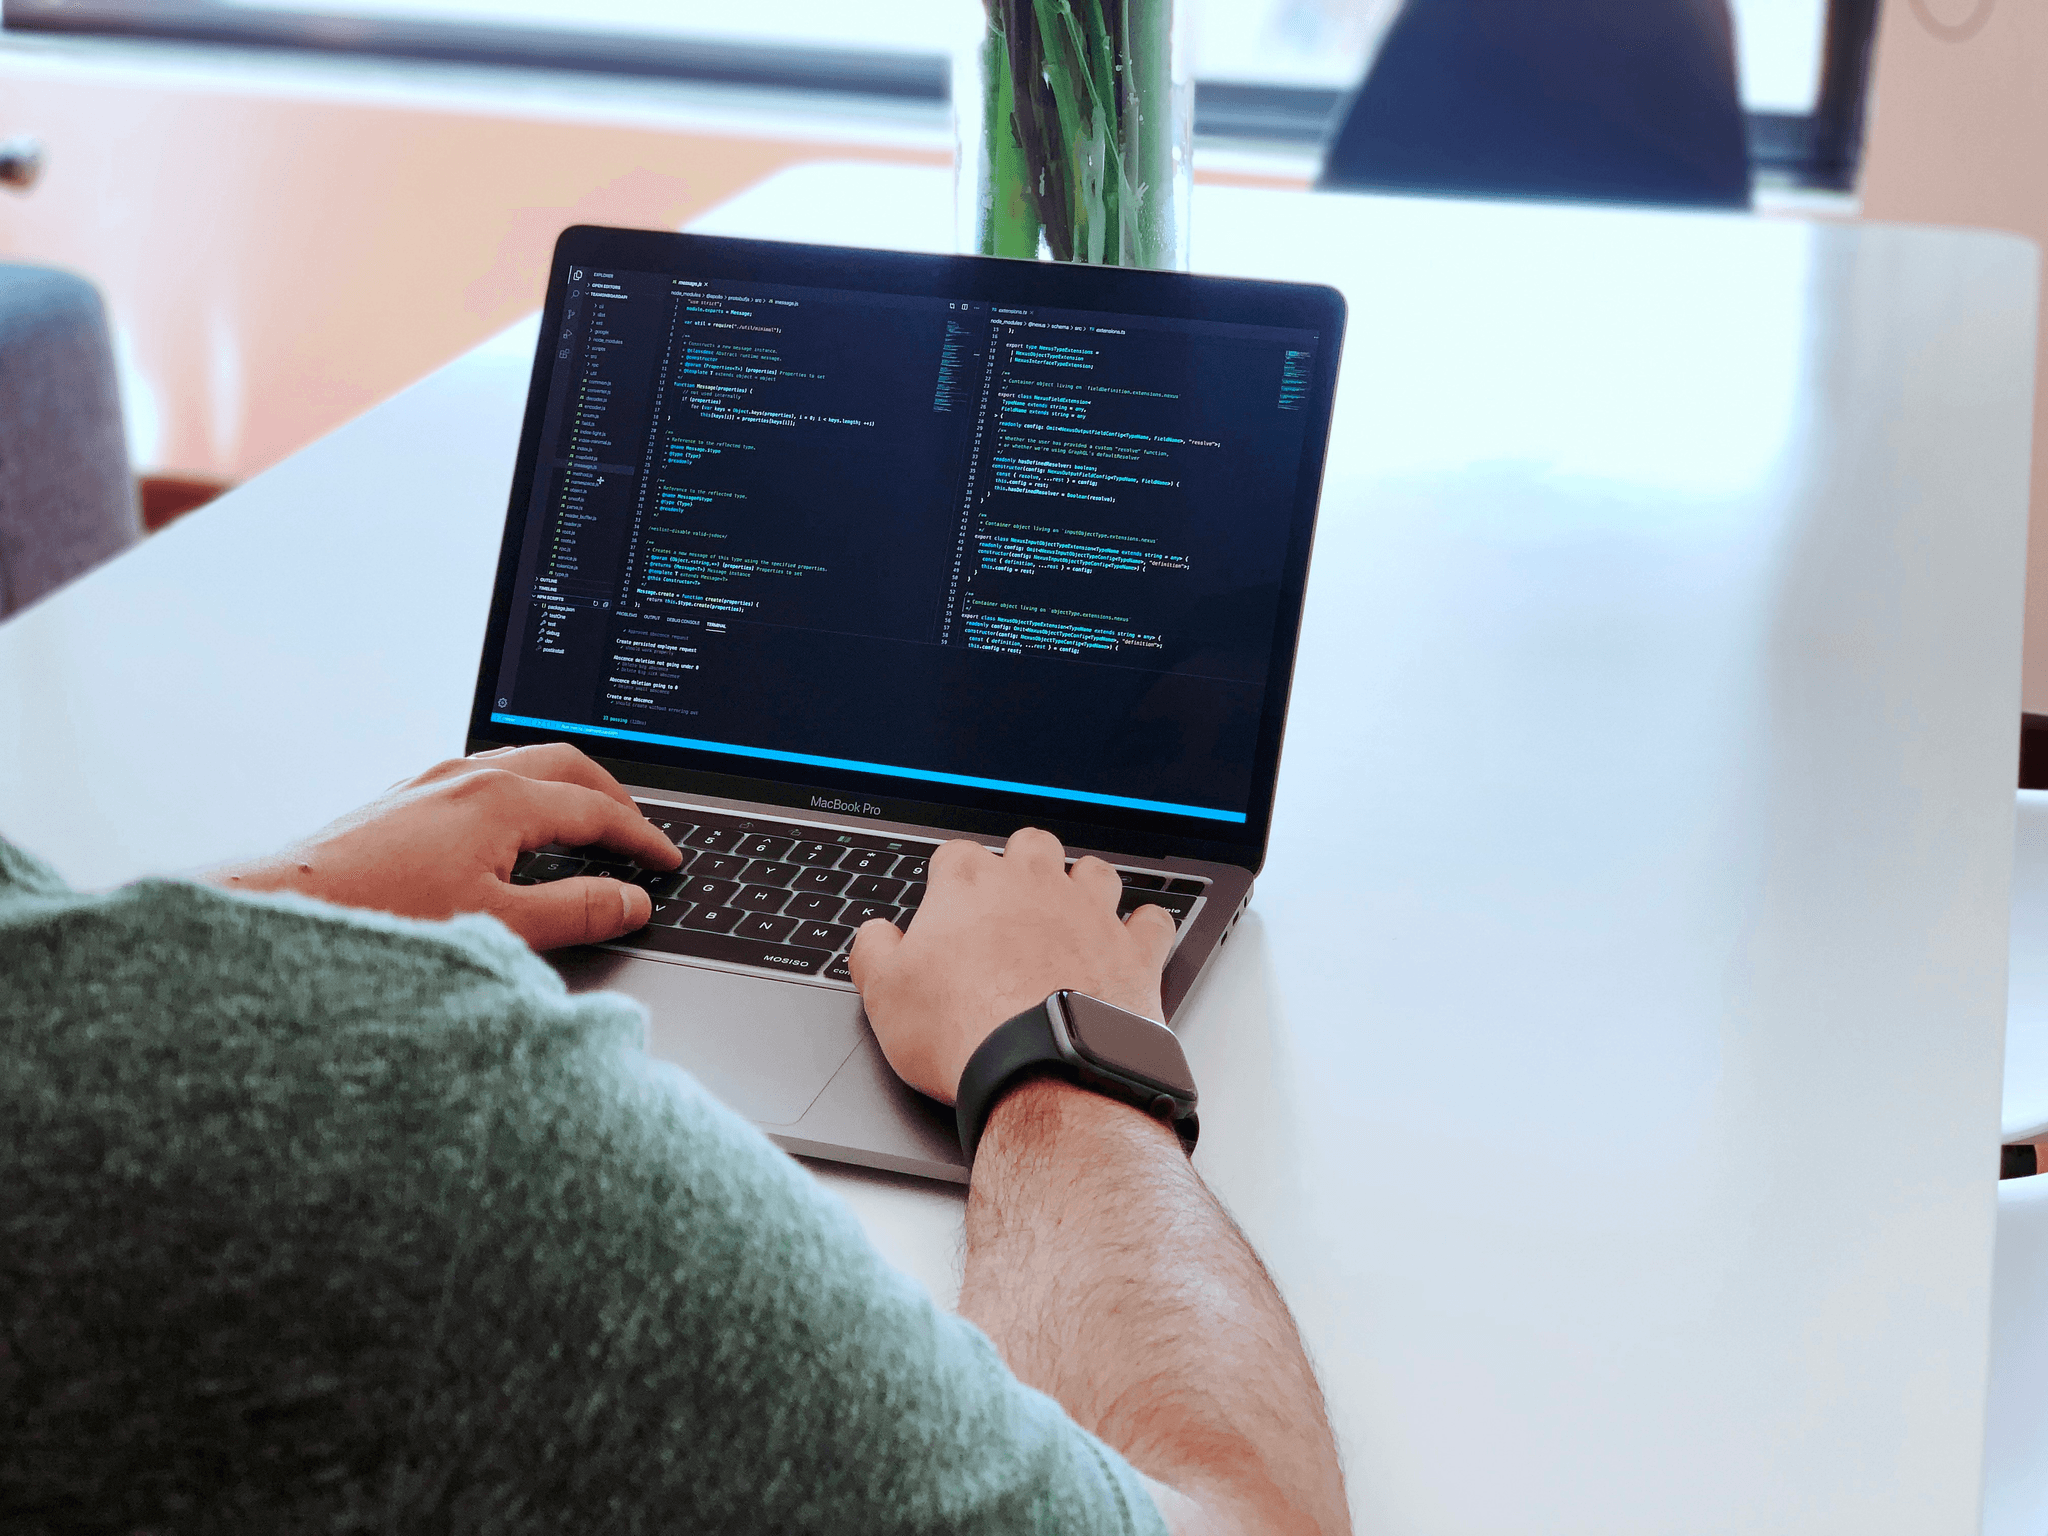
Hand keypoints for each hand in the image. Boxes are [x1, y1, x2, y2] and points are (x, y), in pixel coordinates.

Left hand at [201, 744, 680, 949]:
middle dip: (612, 797)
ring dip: (566, 791)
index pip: (596, 810)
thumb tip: (630, 901)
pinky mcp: (402, 802)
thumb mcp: (498, 926)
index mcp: (500, 799)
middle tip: (639, 833)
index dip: (641, 838)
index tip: (666, 862)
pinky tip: (515, 836)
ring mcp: (430, 783)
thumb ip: (576, 911)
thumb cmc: (380, 923)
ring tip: (587, 828)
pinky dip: (524, 798)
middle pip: (565, 765)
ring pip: (522, 766)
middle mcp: (466, 777)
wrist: (281, 920)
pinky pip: (484, 780)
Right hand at [847, 827, 1176, 1102]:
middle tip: (1011, 905)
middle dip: (1022, 865)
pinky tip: (1131, 943)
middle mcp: (1034, 884)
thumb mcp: (885, 995)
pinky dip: (1144, 930)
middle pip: (1031, 845)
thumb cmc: (962, 1032)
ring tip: (1072, 916)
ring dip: (1084, 887)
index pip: (956, 855)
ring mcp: (1090, 913)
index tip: (949, 907)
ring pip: (1095, 871)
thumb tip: (875, 935)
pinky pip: (1152, 921)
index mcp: (970, 885)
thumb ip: (873, 951)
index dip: (951, 880)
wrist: (1042, 1070)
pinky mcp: (1133, 950)